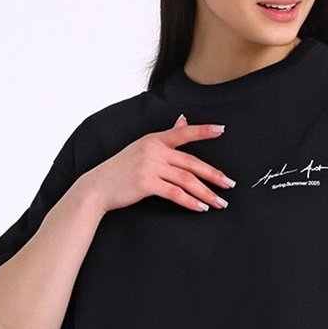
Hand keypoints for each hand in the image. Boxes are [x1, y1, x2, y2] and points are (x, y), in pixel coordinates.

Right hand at [80, 114, 235, 214]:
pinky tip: (201, 208)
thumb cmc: (120, 169)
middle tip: (230, 184)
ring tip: (220, 203)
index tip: (222, 130)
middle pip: (191, 163)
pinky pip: (175, 193)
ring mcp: (150, 166)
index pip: (183, 133)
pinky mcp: (146, 183)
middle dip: (213, 175)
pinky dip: (190, 202)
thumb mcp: (142, 147)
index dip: (203, 131)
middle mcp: (154, 150)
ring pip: (186, 180)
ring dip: (206, 193)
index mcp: (154, 139)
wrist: (97, 187)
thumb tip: (182, 120)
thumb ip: (165, 136)